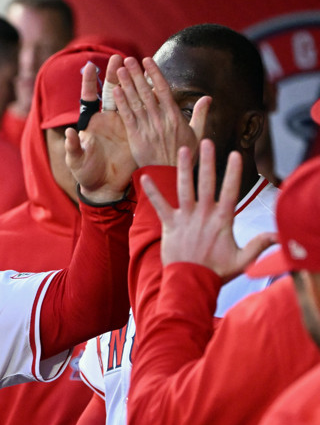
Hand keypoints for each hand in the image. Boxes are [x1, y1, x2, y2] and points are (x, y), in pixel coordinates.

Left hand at [67, 61, 134, 202]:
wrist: (104, 187)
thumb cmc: (86, 172)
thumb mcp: (76, 161)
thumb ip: (72, 147)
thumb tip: (69, 132)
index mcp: (90, 122)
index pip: (89, 97)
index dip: (89, 82)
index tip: (90, 66)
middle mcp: (106, 119)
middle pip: (109, 91)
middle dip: (113, 74)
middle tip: (118, 57)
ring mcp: (121, 124)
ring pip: (127, 97)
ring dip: (130, 81)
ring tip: (133, 63)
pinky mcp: (134, 132)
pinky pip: (140, 112)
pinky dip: (144, 99)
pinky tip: (150, 84)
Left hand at [113, 57, 210, 167]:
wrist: (170, 177)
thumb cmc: (185, 157)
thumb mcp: (198, 135)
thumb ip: (201, 115)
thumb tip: (208, 97)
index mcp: (175, 117)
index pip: (164, 89)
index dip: (154, 73)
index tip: (147, 60)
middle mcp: (160, 120)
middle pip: (147, 92)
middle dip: (136, 74)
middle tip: (127, 59)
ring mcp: (147, 128)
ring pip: (136, 102)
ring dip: (127, 84)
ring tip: (118, 69)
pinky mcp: (136, 138)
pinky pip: (128, 118)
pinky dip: (122, 104)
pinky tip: (116, 91)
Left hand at [140, 139, 274, 279]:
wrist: (191, 283)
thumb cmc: (217, 271)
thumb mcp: (243, 259)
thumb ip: (260, 245)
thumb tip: (279, 236)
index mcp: (222, 220)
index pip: (230, 191)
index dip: (233, 172)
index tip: (236, 154)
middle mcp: (204, 215)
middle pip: (207, 183)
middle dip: (208, 161)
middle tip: (207, 141)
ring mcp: (186, 218)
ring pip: (184, 188)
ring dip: (184, 168)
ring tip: (183, 149)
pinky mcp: (169, 225)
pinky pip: (159, 205)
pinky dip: (152, 192)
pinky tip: (144, 177)